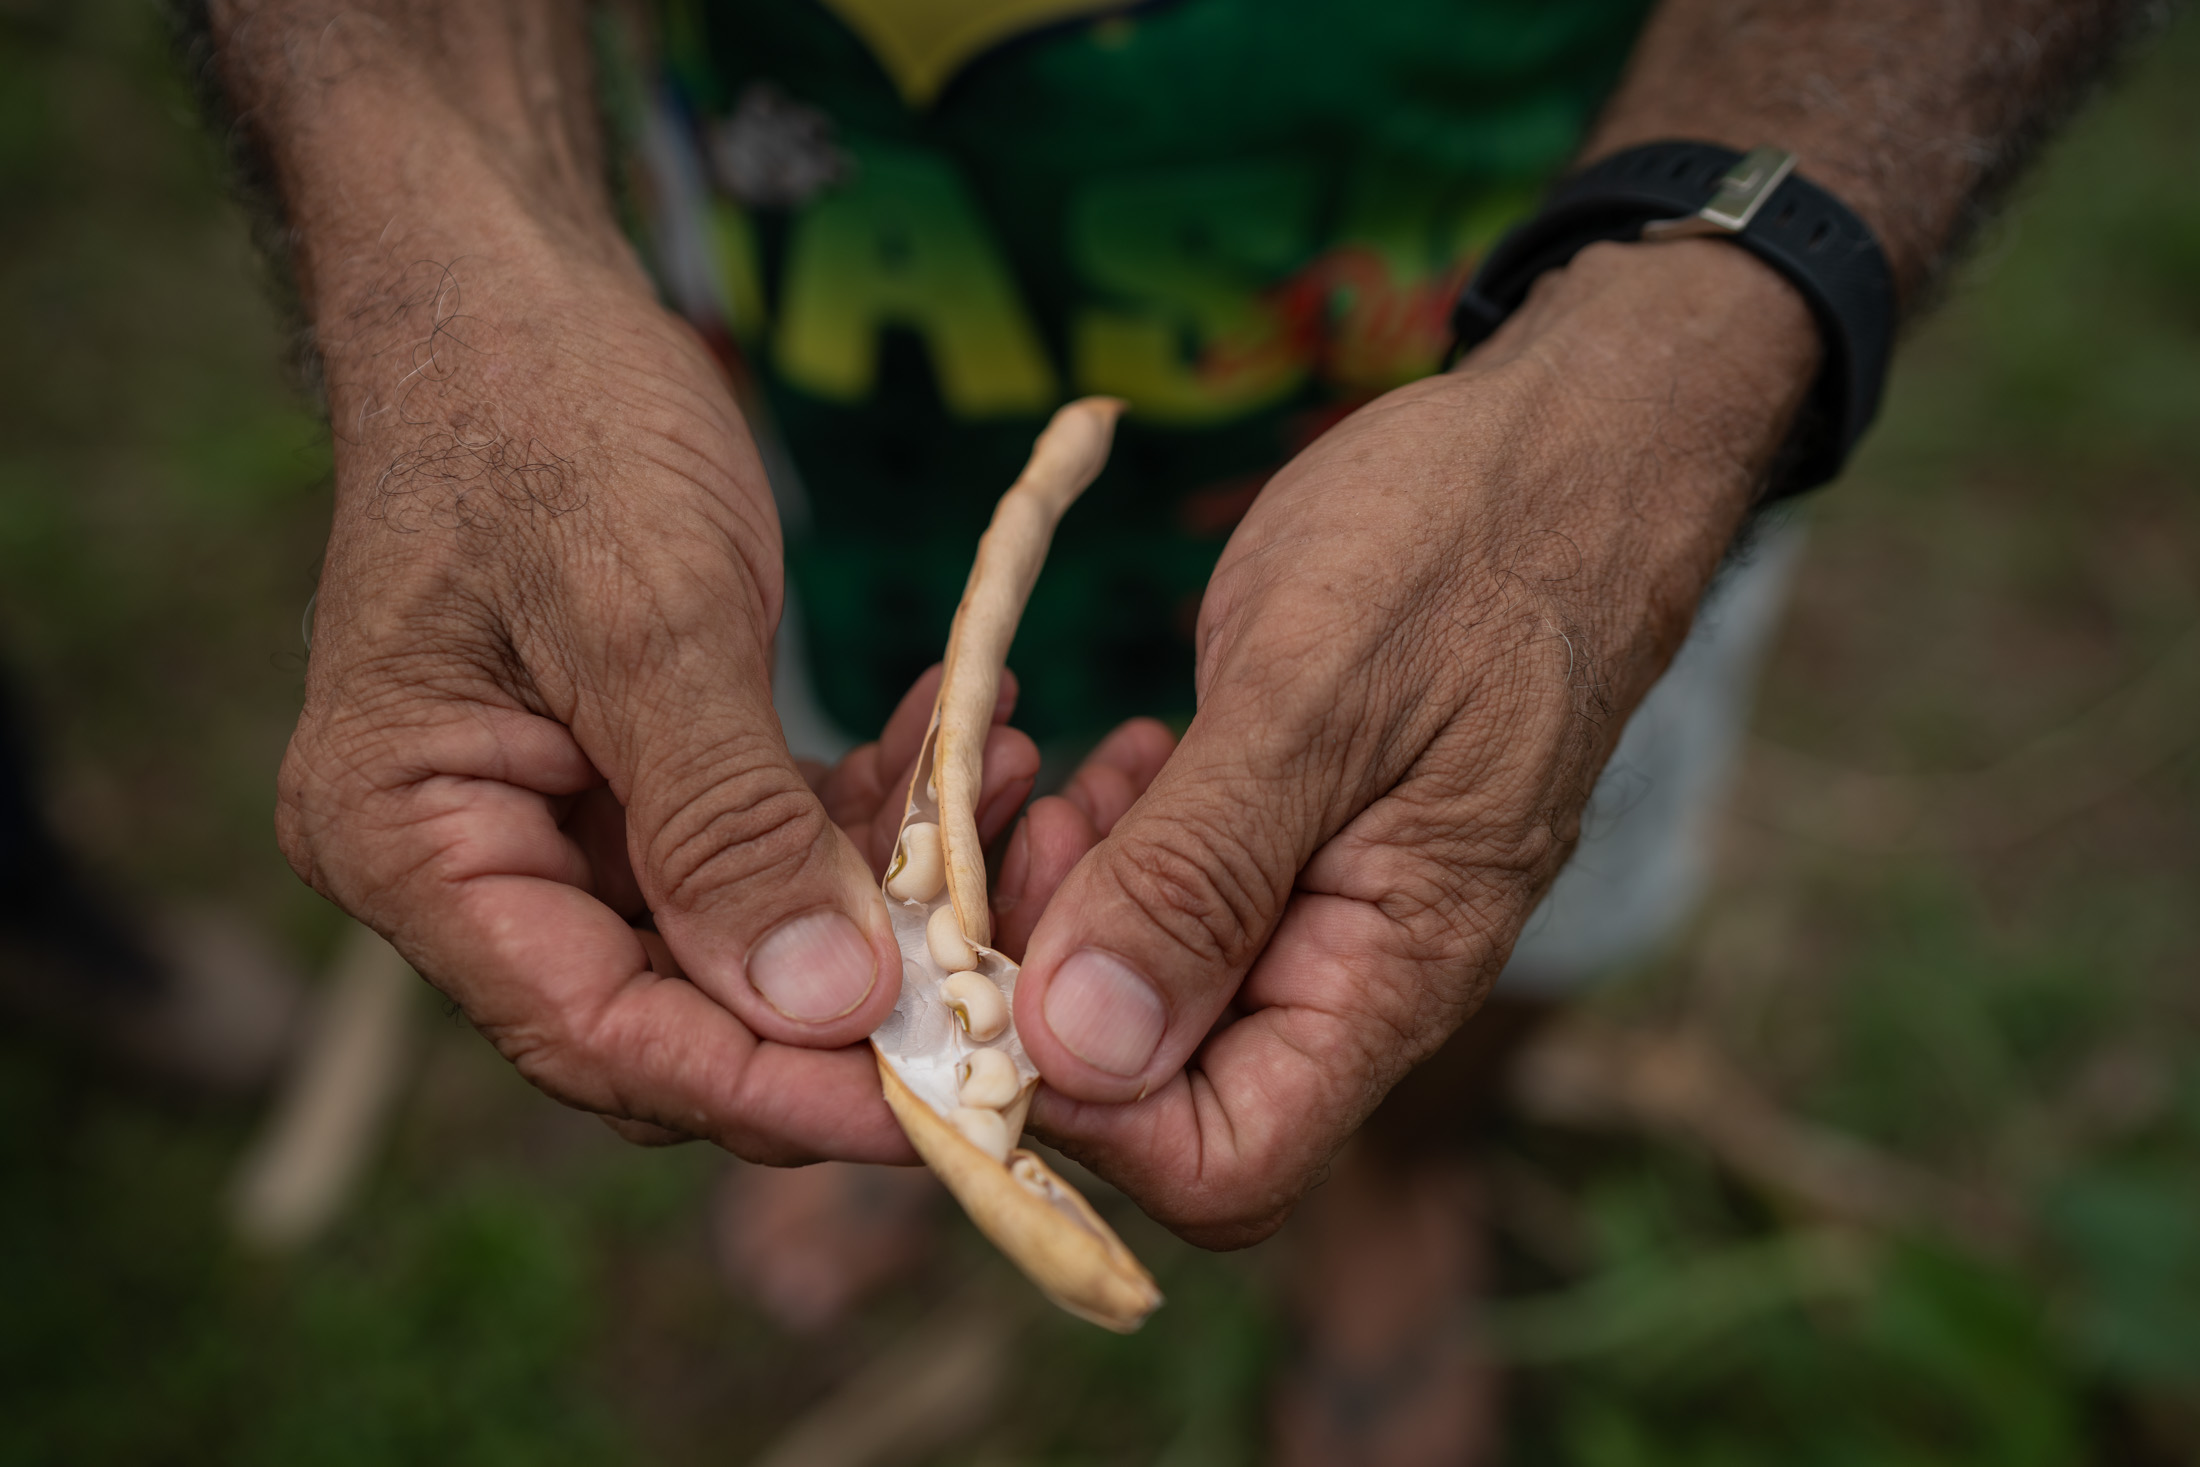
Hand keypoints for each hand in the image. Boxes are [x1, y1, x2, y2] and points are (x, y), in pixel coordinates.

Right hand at [276, 231, 1039, 1162]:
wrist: (515, 294)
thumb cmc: (549, 418)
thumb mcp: (646, 613)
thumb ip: (723, 821)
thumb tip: (822, 1014)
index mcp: (410, 838)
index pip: (592, 1031)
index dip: (766, 1085)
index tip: (934, 1106)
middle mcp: (466, 863)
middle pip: (665, 1017)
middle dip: (843, 1011)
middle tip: (1010, 990)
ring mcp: (551, 825)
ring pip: (734, 944)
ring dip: (882, 900)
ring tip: (1021, 806)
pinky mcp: (632, 783)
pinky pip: (760, 854)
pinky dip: (865, 821)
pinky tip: (975, 755)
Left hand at [1010, 238, 1820, 1244]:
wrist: (1571, 449)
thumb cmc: (1469, 545)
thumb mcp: (1316, 694)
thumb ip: (1202, 875)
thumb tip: (1079, 1053)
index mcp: (1392, 975)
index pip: (1222, 1165)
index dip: (1080, 1107)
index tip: (993, 961)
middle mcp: (1355, 979)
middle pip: (1161, 1099)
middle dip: (1046, 991)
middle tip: (1016, 831)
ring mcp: (1322, 918)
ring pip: (1148, 1003)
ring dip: (1065, 913)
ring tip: (1057, 781)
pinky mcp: (1290, 854)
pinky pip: (1170, 914)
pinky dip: (1109, 857)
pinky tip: (1107, 767)